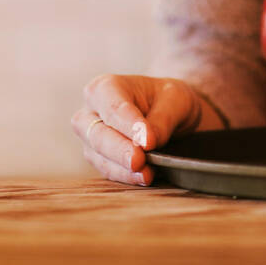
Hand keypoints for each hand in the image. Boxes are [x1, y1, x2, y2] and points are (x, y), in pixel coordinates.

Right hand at [72, 75, 224, 185]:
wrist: (170, 113)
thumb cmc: (169, 100)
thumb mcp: (176, 100)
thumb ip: (161, 119)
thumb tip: (147, 142)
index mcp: (106, 87)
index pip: (113, 108)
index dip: (129, 125)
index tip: (148, 141)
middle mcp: (90, 111)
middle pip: (98, 133)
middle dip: (119, 149)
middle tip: (139, 160)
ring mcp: (90, 137)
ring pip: (98, 155)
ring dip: (122, 167)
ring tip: (146, 174)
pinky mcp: (97, 158)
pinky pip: (106, 169)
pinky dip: (125, 175)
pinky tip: (142, 178)